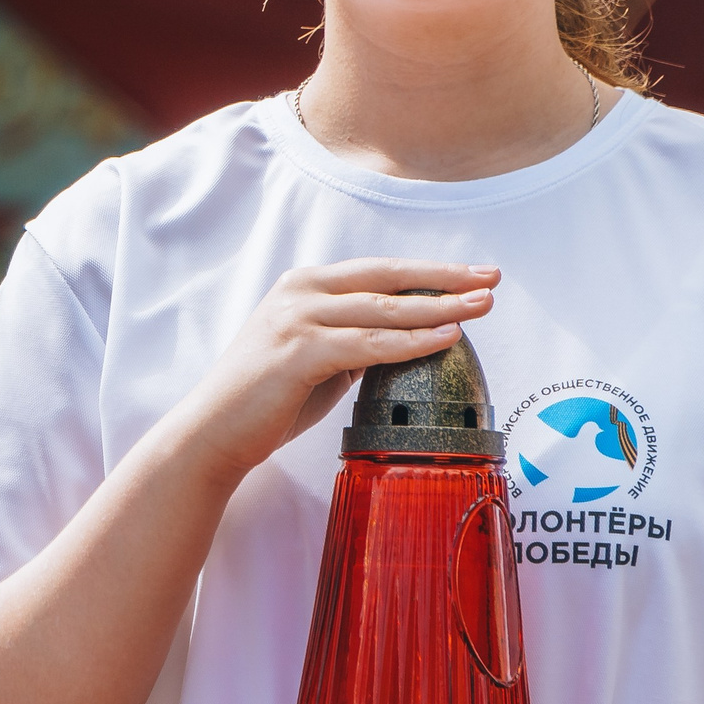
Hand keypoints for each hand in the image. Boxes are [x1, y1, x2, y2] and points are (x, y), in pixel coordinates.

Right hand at [175, 259, 498, 477]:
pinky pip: (368, 345)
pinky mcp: (299, 352)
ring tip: (479, 307)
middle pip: (387, 279)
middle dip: (444, 278)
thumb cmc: (266, 400)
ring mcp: (298, 319)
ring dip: (438, 307)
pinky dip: (410, 342)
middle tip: (490, 278)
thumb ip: (353, 341)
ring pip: (383, 309)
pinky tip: (444, 338)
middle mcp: (301, 292)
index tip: (472, 274)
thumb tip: (403, 340)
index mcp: (305, 286)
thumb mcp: (317, 359)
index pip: (379, 271)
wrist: (213, 432)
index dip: (429, 271)